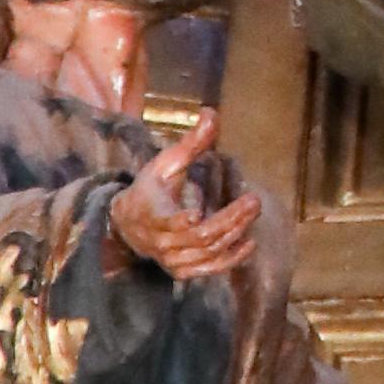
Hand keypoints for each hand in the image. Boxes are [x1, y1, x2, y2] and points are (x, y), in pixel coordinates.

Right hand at [110, 113, 260, 280]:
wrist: (129, 225)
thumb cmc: (152, 188)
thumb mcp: (167, 163)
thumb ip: (192, 143)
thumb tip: (212, 113)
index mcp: (152, 213)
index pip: (165, 223)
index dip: (179, 222)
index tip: (194, 213)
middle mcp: (161, 241)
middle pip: (199, 236)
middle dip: (229, 219)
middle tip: (254, 200)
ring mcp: (171, 259)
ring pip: (207, 252)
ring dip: (234, 233)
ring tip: (253, 210)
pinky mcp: (182, 271)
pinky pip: (209, 269)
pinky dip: (230, 260)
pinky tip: (250, 243)